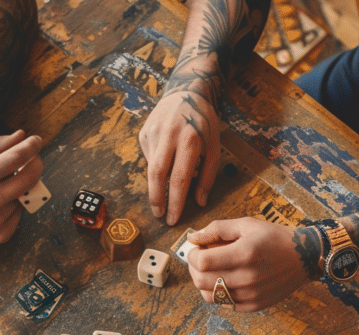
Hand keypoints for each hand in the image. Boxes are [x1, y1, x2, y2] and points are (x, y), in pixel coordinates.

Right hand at [0, 130, 42, 253]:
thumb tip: (20, 136)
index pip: (15, 159)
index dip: (30, 147)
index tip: (36, 140)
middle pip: (29, 178)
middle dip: (35, 164)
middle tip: (32, 158)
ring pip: (24, 196)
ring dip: (19, 187)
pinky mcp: (2, 234)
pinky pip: (19, 213)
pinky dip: (13, 205)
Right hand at [139, 91, 220, 224]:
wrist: (187, 92)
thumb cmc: (204, 122)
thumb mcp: (214, 146)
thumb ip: (208, 175)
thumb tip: (199, 202)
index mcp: (190, 139)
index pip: (180, 178)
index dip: (175, 201)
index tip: (173, 219)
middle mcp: (169, 135)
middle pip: (158, 175)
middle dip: (157, 199)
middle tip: (160, 215)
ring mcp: (154, 133)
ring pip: (151, 168)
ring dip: (155, 187)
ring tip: (160, 200)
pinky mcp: (144, 132)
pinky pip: (149, 157)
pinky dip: (157, 167)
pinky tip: (165, 163)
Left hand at [185, 218, 309, 311]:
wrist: (305, 258)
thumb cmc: (275, 238)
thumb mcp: (247, 224)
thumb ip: (217, 229)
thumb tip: (193, 238)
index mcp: (244, 254)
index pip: (202, 262)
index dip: (191, 255)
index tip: (196, 249)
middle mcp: (247, 277)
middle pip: (202, 281)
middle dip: (193, 269)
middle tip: (199, 260)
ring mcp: (251, 294)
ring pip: (209, 296)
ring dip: (203, 283)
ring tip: (210, 272)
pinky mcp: (255, 305)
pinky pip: (224, 305)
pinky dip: (218, 294)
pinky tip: (224, 281)